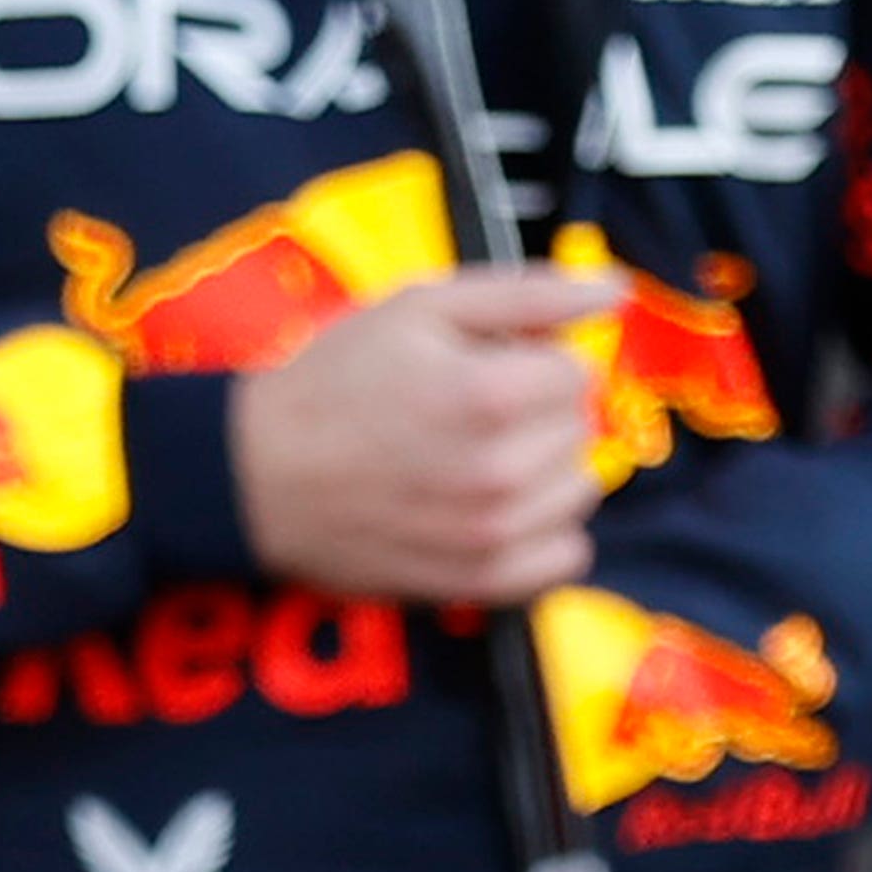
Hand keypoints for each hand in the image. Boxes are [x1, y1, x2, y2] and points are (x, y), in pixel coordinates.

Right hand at [232, 266, 616, 603]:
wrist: (258, 472)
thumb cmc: (332, 380)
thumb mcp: (418, 306)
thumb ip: (526, 294)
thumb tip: (613, 290)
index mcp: (491, 394)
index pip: (578, 371)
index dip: (530, 357)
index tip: (480, 364)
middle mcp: (503, 472)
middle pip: (581, 427)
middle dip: (536, 409)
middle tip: (466, 407)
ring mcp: (496, 535)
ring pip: (580, 487)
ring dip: (544, 467)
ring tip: (476, 455)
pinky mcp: (484, 582)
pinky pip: (568, 554)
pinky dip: (543, 529)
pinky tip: (494, 506)